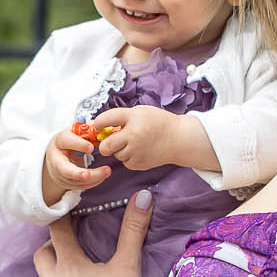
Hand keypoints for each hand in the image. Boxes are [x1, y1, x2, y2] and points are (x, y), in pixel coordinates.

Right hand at [43, 126, 110, 206]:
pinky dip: (93, 182)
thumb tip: (101, 126)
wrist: (56, 156)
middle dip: (78, 173)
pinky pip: (81, 186)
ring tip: (107, 171)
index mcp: (59, 142)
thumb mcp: (74, 132)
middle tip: (90, 173)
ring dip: (93, 178)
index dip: (78, 144)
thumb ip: (87, 129)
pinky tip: (103, 176)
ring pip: (76, 181)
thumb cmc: (69, 142)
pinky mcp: (68, 184)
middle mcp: (57, 160)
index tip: (91, 147)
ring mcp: (61, 174)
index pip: (66, 142)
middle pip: (66, 170)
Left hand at [89, 105, 209, 172]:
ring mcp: (136, 151)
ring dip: (119, 150)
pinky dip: (128, 157)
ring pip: (115, 155)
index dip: (98, 123)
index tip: (97, 126)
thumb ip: (120, 118)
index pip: (106, 119)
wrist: (179, 139)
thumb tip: (97, 126)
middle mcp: (133, 135)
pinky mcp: (139, 164)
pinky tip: (140, 150)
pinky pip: (124, 162)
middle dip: (104, 145)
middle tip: (109, 141)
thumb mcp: (140, 112)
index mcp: (133, 118)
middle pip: (105, 146)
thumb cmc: (159, 123)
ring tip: (134, 142)